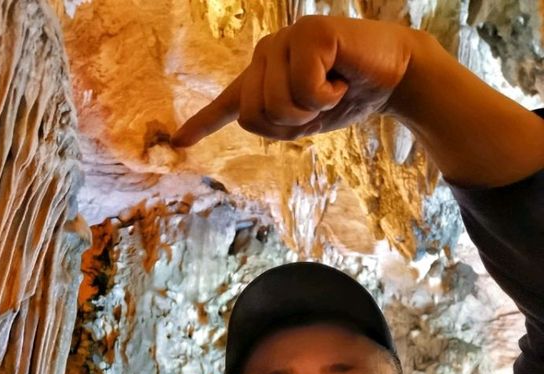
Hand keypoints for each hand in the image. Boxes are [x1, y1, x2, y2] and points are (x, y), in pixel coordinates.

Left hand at [172, 16, 415, 146]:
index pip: (228, 105)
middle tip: (319, 104)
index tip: (178, 143)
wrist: (393, 77)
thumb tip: (243, 117)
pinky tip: (341, 76)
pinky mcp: (309, 33)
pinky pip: (304, 88)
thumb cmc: (348, 95)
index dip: (201, 124)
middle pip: (255, 117)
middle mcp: (266, 54)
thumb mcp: (306, 118)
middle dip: (291, 125)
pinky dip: (328, 94)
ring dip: (312, 110)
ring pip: (277, 105)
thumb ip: (276, 118)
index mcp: (263, 77)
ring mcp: (285, 39)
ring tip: (331, 87)